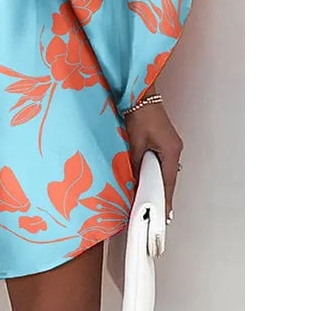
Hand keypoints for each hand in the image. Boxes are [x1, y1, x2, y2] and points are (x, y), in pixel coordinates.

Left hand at [124, 100, 182, 217]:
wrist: (140, 95)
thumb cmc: (139, 115)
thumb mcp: (135, 143)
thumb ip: (137, 164)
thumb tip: (136, 182)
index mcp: (170, 151)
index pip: (168, 182)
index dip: (165, 199)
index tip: (164, 215)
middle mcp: (175, 149)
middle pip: (169, 178)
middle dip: (163, 194)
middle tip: (158, 212)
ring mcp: (172, 145)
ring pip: (167, 170)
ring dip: (160, 183)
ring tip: (153, 199)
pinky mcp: (166, 141)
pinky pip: (163, 162)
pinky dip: (158, 172)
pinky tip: (150, 179)